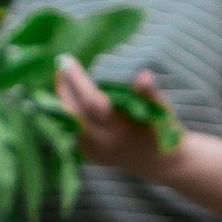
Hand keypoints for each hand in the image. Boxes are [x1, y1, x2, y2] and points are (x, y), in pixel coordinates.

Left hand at [56, 56, 183, 183]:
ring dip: (62, 99)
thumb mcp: (160, 108)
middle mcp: (102, 142)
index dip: (77, 80)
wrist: (159, 162)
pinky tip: (66, 96)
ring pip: (67, 122)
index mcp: (119, 130)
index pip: (91, 102)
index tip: (66, 60)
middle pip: (72, 113)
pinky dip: (66, 112)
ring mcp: (93, 151)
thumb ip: (149, 93)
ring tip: (63, 78)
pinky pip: (70, 131)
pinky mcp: (89, 155)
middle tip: (61, 67)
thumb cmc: (160, 128)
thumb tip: (144, 76)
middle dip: (63, 89)